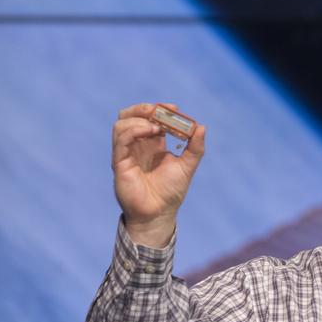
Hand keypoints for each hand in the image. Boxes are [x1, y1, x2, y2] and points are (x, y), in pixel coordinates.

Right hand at [111, 102, 205, 246]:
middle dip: (144, 108)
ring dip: (139, 119)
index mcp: (152, 144)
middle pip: (130, 115)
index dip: (160, 109)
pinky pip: (121, 139)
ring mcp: (127, 152)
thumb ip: (195, 148)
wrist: (159, 213)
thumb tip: (201, 127)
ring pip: (122, 123)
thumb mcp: (187, 166)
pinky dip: (134, 130)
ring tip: (157, 127)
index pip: (149, 117)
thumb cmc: (170, 192)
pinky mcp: (120, 162)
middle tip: (160, 111)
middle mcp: (137, 145)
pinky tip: (150, 131)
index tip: (174, 109)